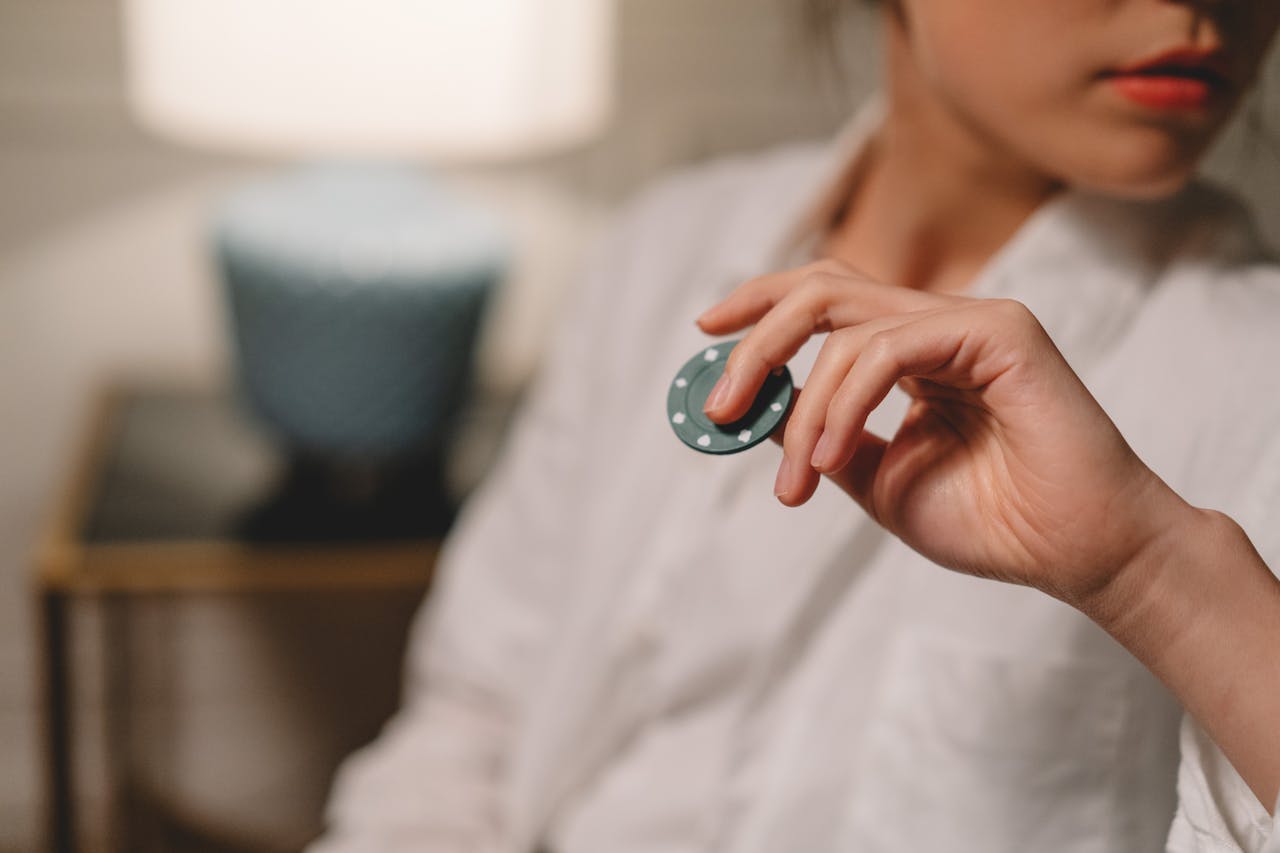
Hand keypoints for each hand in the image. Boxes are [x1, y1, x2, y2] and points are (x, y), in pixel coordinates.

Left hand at [697, 259, 1194, 610]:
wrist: (1077, 555)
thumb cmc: (992, 522)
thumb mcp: (877, 479)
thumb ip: (820, 435)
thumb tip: (757, 405)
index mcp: (913, 349)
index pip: (825, 300)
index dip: (759, 305)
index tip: (704, 333)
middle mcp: (939, 323)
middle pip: (822, 290)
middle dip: (757, 341)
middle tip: (720, 403)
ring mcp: (971, 320)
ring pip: (847, 326)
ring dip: (803, 406)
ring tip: (795, 480)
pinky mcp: (1000, 330)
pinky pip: (890, 349)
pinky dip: (844, 403)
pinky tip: (831, 455)